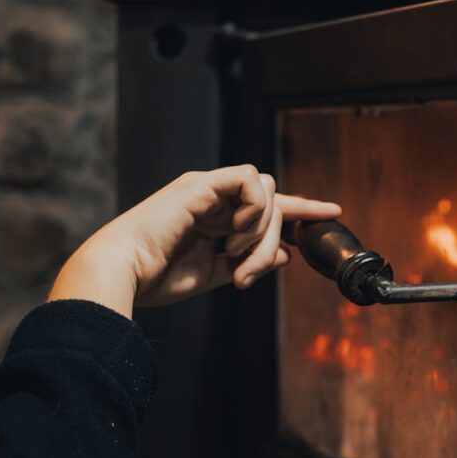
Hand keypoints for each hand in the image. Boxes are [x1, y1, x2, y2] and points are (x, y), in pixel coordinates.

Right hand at [48, 165, 340, 317]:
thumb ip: (247, 262)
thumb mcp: (212, 274)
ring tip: (235, 256)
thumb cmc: (156, 277)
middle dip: (274, 238)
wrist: (123, 275)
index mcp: (215, 217)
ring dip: (262, 229)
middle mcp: (214, 198)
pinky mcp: (200, 184)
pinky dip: (253, 209)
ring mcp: (207, 189)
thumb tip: (284, 255)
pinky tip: (232, 233)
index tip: (333, 213)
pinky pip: (249, 180)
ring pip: (267, 189)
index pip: (269, 205)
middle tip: (246, 271)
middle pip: (274, 201)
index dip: (302, 208)